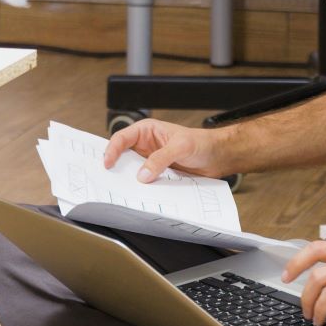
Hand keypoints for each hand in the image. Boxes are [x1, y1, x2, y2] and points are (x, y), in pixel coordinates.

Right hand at [101, 119, 236, 182]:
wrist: (218, 156)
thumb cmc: (202, 143)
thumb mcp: (181, 147)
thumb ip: (161, 158)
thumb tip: (143, 174)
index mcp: (147, 130)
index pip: (122, 138)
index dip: (112, 150)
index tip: (107, 163)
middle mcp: (146, 145)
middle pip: (123, 156)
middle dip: (115, 166)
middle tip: (107, 179)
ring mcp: (151, 160)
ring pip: (132, 170)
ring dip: (128, 179)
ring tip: (121, 189)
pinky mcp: (158, 173)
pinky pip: (145, 181)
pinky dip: (141, 187)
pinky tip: (140, 194)